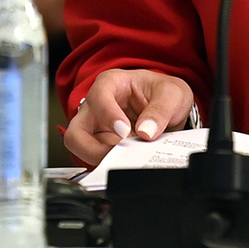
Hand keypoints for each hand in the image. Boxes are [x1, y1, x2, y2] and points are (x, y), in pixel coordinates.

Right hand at [63, 68, 193, 166]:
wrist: (172, 108)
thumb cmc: (164, 93)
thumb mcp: (172, 94)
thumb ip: (161, 110)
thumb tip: (145, 132)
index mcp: (111, 83)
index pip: (98, 96)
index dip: (108, 114)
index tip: (124, 130)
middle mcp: (97, 106)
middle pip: (76, 130)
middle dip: (92, 148)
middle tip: (117, 154)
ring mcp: (97, 128)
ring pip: (81, 149)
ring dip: (101, 158)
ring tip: (126, 159)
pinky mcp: (102, 145)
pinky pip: (97, 159)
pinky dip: (111, 164)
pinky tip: (129, 162)